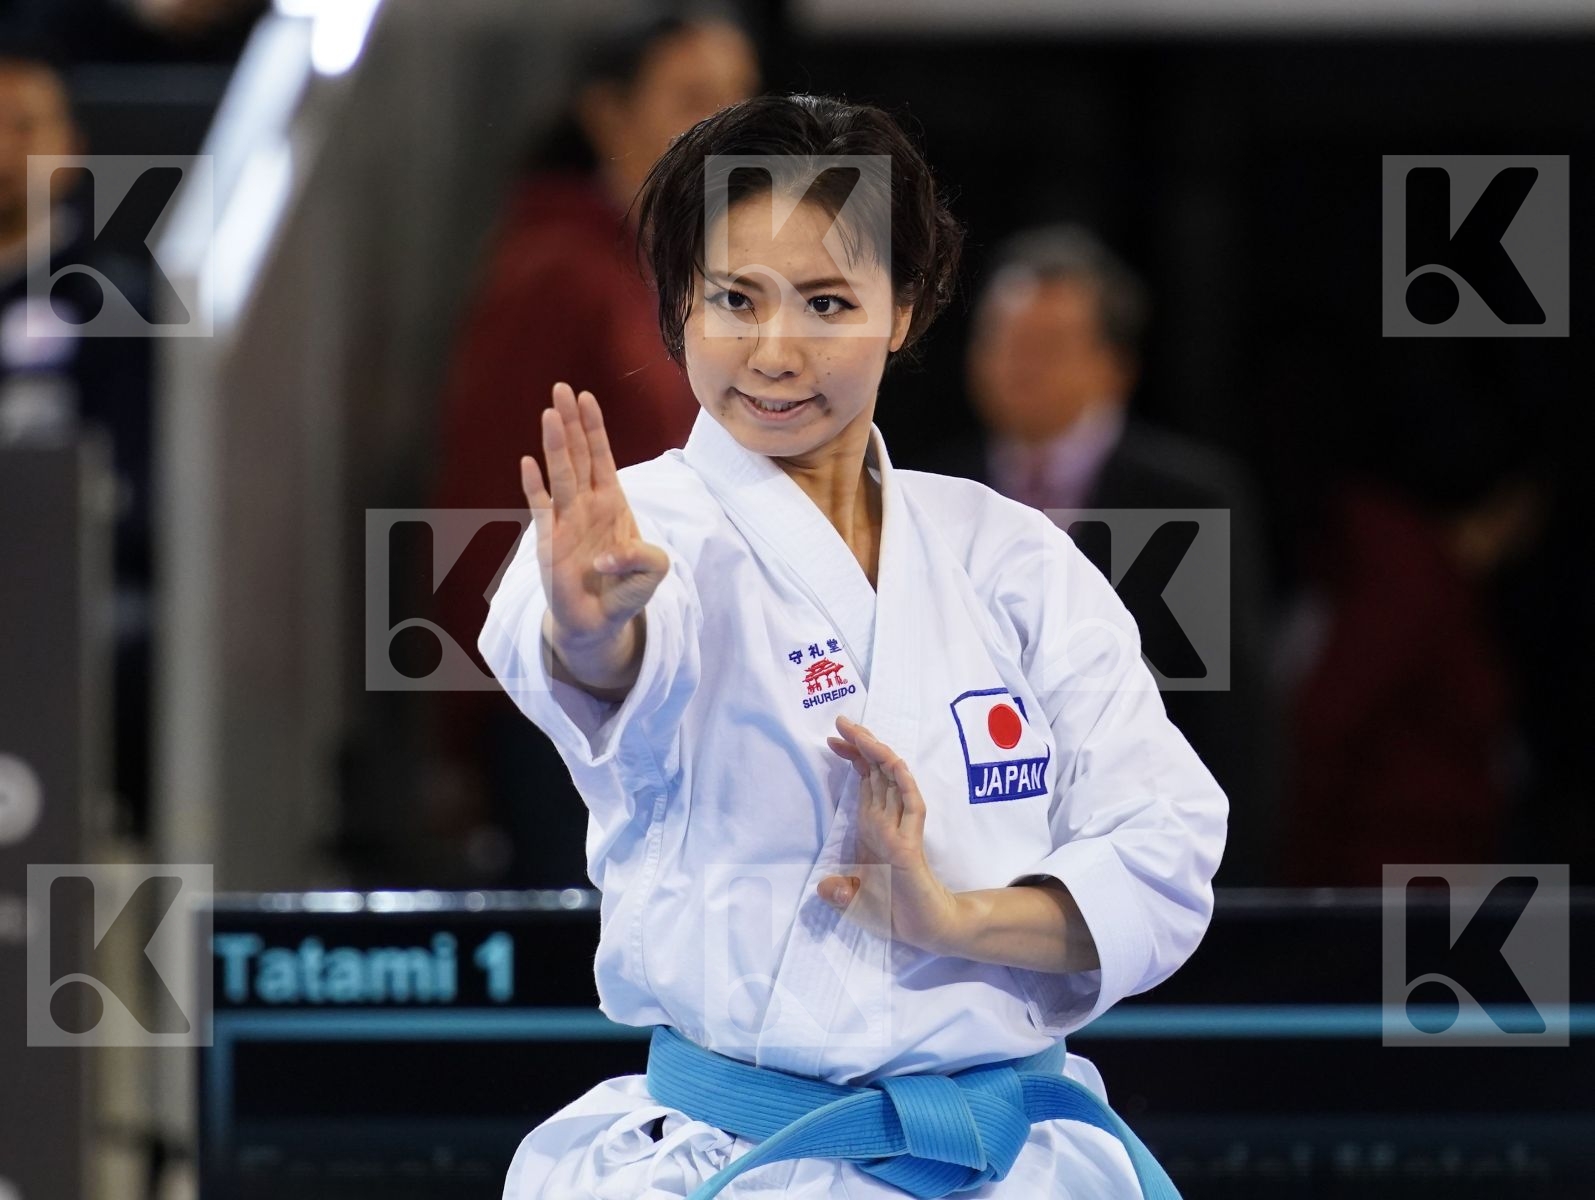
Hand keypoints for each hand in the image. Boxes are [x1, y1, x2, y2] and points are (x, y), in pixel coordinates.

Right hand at [523, 383, 668, 681]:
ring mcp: (565, 521)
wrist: (599, 621)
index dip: (595, 428)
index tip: (587, 397)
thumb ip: (643, 557)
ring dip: (556, 444)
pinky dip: (535, 487)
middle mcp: (586, 505)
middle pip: (578, 455)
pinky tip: (528, 463)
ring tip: (550, 413)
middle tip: (561, 388)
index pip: (602, 458)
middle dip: (572, 422)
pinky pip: (540, 509)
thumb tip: (606, 555)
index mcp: (612, 503)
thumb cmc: (626, 590)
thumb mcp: (654, 571)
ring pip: (560, 474)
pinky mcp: (549, 542)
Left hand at [819, 716, 963, 955]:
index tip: (834, 739)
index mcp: (875, 826)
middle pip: (878, 772)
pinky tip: (894, 763)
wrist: (924, 930)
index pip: (867, 781)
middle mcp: (888, 821)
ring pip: (894, 780)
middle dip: (861, 744)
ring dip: (878, 754)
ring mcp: (901, 830)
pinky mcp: (910, 845)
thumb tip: (823, 888)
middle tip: (842, 721)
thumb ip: (842, 892)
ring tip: (860, 733)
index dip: (853, 757)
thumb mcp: (857, 899)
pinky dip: (904, 783)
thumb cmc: (894, 910)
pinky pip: (912, 806)